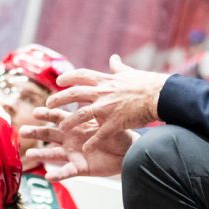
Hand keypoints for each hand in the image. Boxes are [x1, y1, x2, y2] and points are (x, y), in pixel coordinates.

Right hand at [21, 107, 135, 180]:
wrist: (127, 152)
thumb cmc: (117, 134)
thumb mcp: (105, 121)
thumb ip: (96, 112)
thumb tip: (91, 95)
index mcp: (76, 125)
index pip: (58, 117)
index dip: (47, 114)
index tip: (36, 112)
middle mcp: (70, 139)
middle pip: (50, 134)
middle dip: (36, 132)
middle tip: (22, 131)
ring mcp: (73, 154)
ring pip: (53, 154)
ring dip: (41, 153)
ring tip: (29, 153)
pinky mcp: (79, 168)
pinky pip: (67, 172)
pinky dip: (58, 174)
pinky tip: (48, 176)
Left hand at [47, 54, 168, 151]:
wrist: (160, 96)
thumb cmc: (146, 84)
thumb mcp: (129, 73)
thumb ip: (118, 67)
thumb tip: (113, 58)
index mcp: (105, 79)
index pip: (80, 75)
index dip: (68, 77)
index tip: (59, 81)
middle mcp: (101, 92)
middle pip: (74, 94)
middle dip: (59, 99)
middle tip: (48, 104)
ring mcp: (106, 108)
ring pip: (80, 115)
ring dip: (69, 121)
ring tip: (60, 128)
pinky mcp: (114, 123)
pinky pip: (98, 134)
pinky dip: (91, 142)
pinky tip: (84, 150)